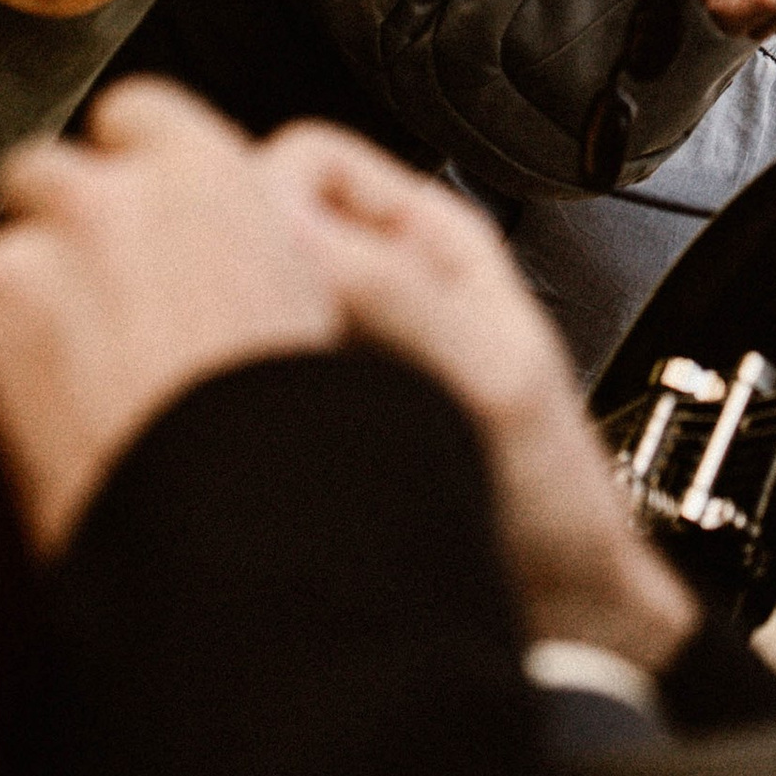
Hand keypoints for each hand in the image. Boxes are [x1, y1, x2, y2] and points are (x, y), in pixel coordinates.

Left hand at [0, 80, 339, 555]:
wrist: (224, 492)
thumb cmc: (271, 416)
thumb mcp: (296, 292)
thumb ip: (231, 242)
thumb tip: (207, 257)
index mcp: (207, 174)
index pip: (134, 113)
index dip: (122, 163)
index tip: (123, 205)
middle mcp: (118, 192)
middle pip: (44, 170)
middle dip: (49, 226)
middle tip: (80, 301)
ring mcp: (42, 244)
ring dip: (9, 293)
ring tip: (50, 371)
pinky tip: (18, 398)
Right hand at [259, 123, 697, 668]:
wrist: (560, 616)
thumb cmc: (555, 498)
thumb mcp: (486, 378)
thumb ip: (396, 293)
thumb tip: (286, 223)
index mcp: (428, 241)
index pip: (308, 159)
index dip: (257, 189)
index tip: (229, 249)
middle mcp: (375, 283)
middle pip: (259, 224)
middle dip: (225, 263)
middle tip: (215, 328)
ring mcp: (337, 350)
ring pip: (240, 299)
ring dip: (223, 333)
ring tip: (230, 388)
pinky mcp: (307, 419)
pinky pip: (240, 377)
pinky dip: (222, 394)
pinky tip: (231, 435)